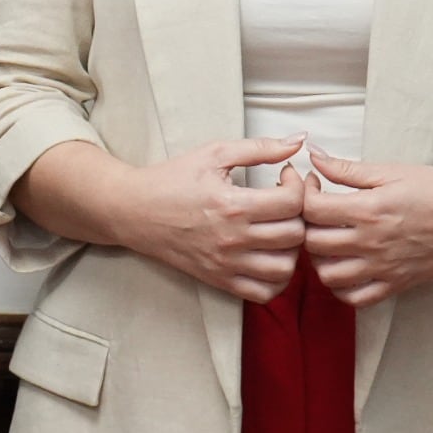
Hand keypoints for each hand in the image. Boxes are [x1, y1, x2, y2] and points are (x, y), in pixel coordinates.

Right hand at [109, 137, 309, 302]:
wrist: (133, 210)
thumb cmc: (172, 179)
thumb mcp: (213, 154)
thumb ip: (259, 147)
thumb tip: (300, 140)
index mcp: (231, 204)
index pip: (292, 202)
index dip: (298, 185)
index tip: (285, 176)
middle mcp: (232, 238)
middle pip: (295, 234)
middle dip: (298, 214)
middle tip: (284, 202)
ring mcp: (227, 263)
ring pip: (286, 268)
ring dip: (292, 248)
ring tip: (279, 230)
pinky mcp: (220, 280)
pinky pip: (265, 293)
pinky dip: (278, 279)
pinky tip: (270, 257)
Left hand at [302, 150, 432, 305]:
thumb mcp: (394, 171)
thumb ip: (349, 169)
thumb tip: (314, 157)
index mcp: (370, 210)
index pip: (311, 209)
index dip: (302, 194)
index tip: (311, 184)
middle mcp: (372, 243)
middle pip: (313, 243)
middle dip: (305, 224)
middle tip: (315, 212)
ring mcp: (383, 268)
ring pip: (327, 275)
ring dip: (318, 258)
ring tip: (326, 239)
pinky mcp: (396, 285)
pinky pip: (355, 298)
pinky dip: (340, 287)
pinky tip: (343, 266)